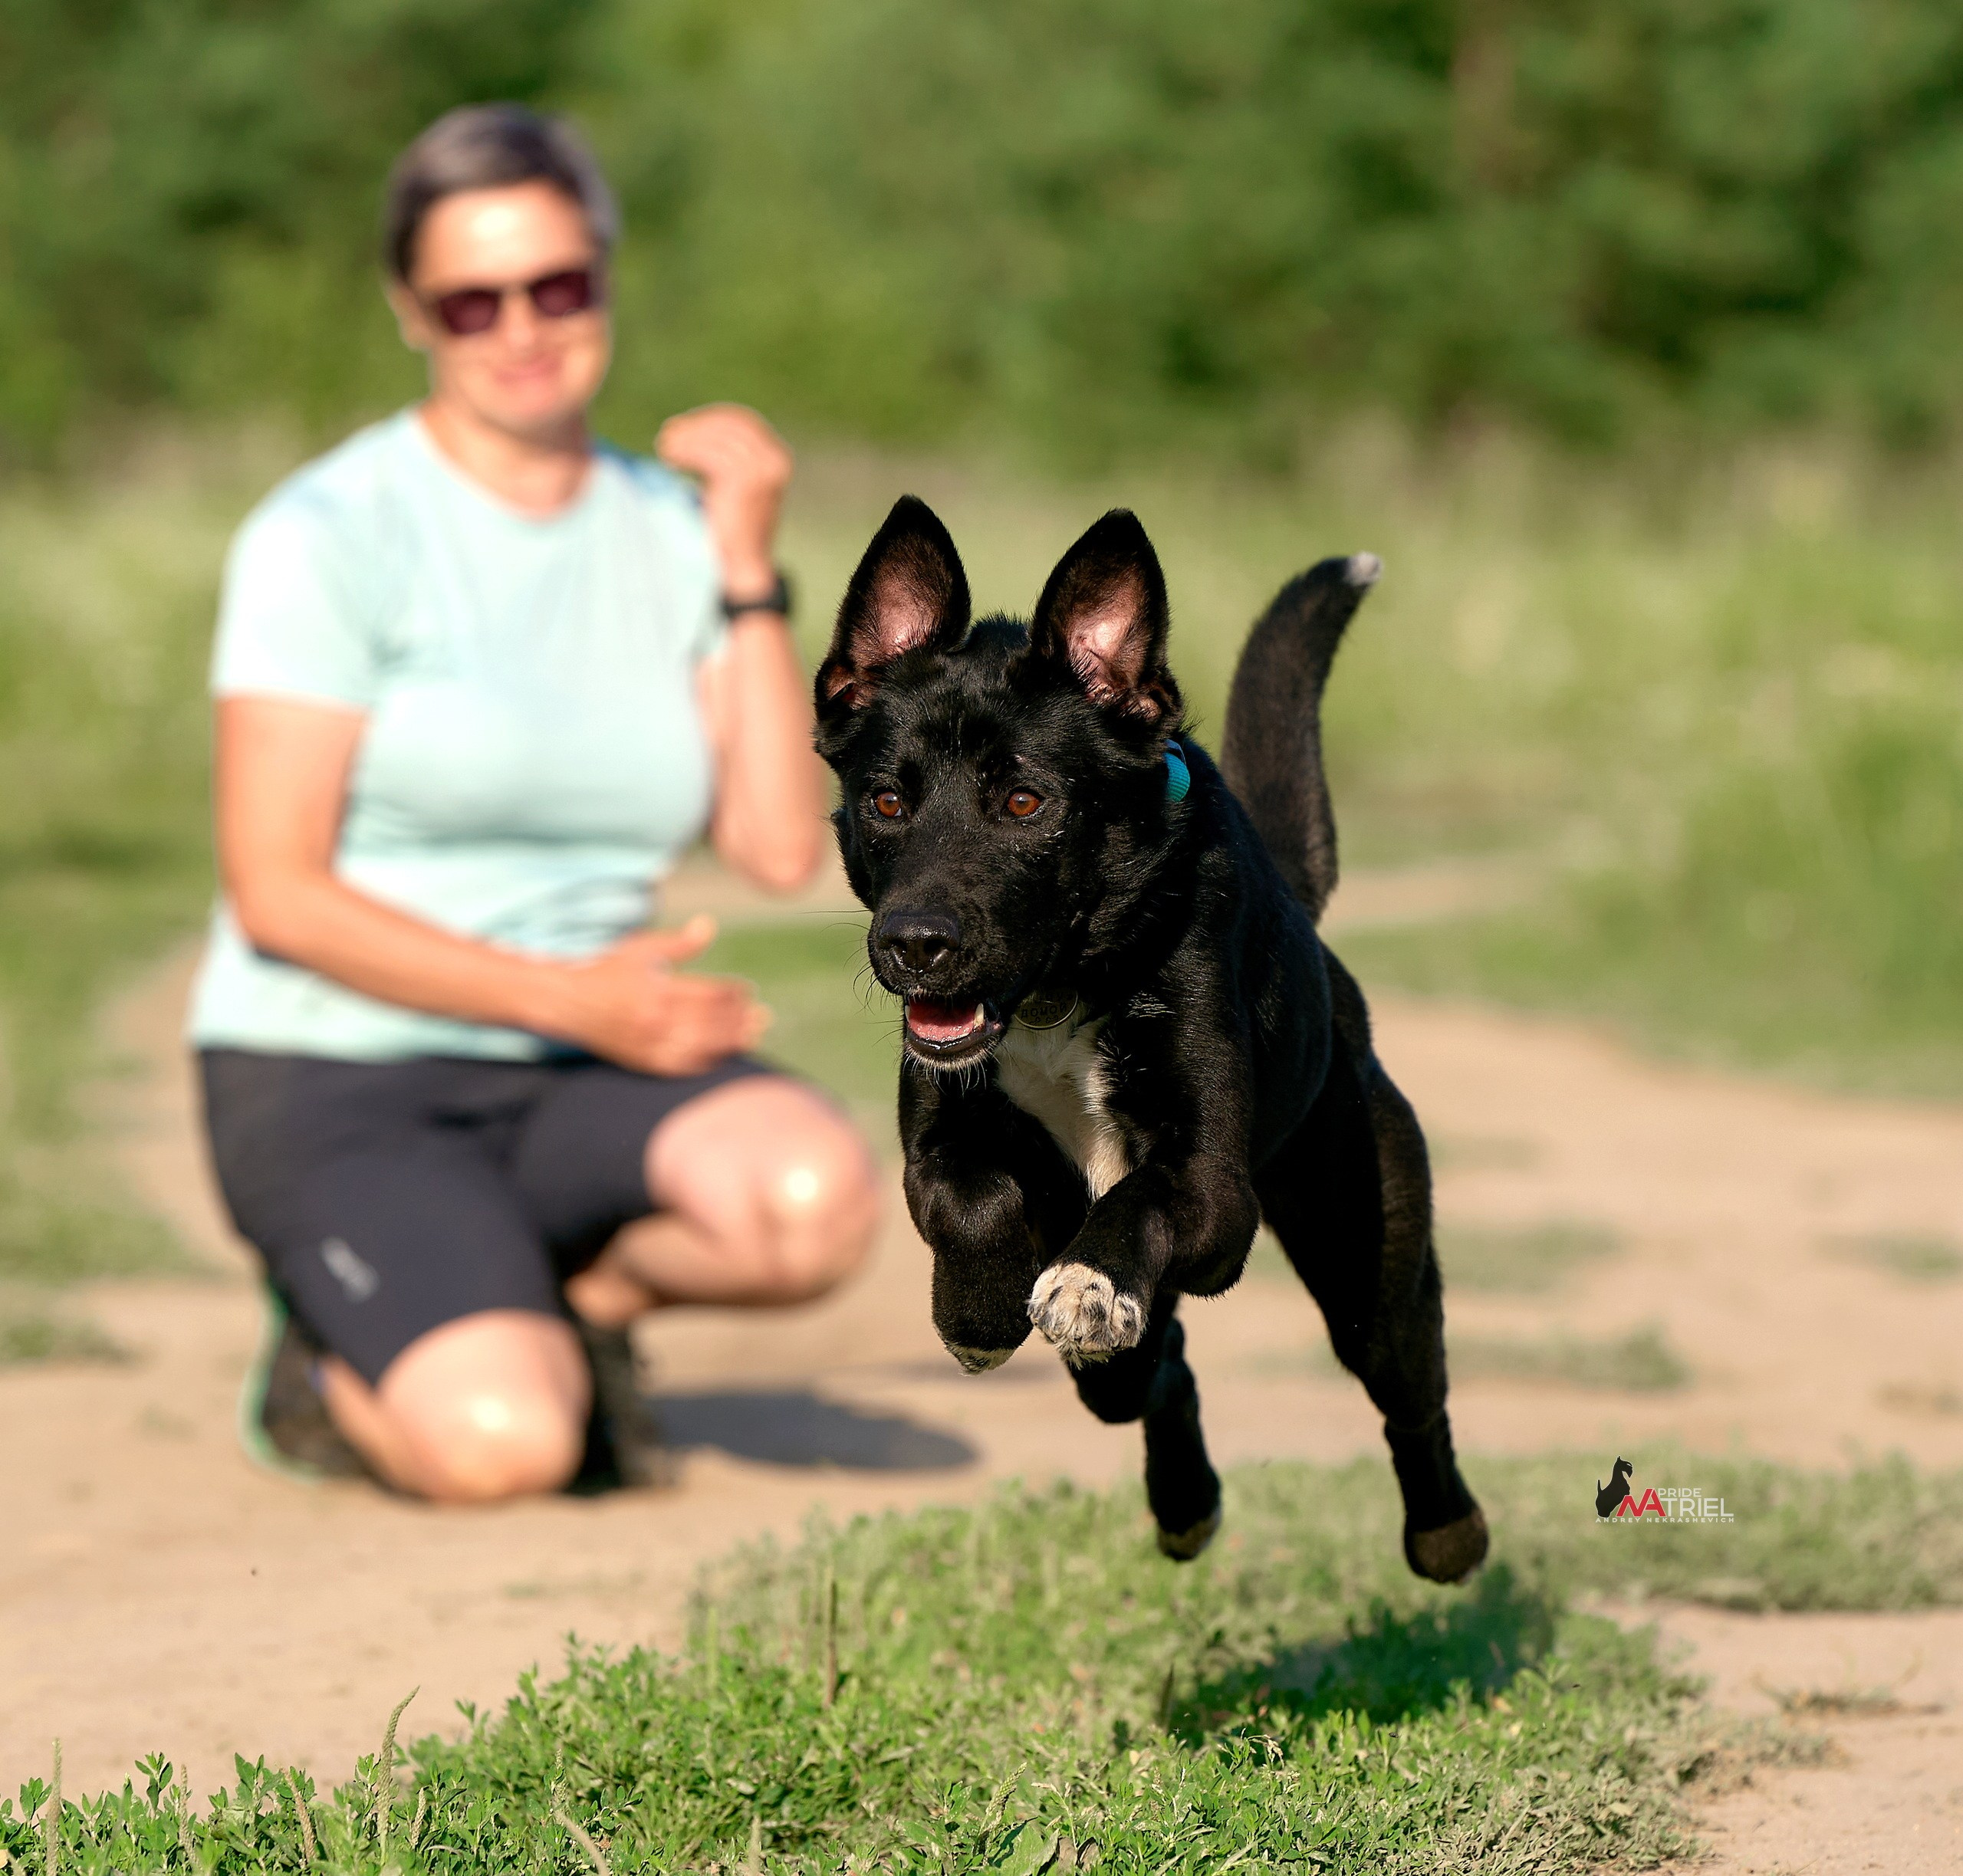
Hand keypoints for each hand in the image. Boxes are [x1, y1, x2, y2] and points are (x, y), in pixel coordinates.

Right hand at [546, 916, 770, 1074]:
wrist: (565, 1003)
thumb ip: (678, 943)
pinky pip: (684, 1067)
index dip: (733, 993)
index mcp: (657, 990)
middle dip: (740, 1020)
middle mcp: (655, 1021)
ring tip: (752, 1035)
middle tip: (761, 1016)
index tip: (746, 990)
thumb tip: (709, 926)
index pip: (710, 995)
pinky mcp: (643, 1062)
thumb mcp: (641, 949)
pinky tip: (722, 1054)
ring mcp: (649, 1046)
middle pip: (712, 1024)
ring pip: (703, 1048)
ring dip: (731, 1042)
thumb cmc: (606, 969)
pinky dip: (707, 1061)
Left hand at [655, 404, 792, 598]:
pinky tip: (669, 459)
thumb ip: (725, 455)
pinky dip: (687, 452)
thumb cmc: (732, 528)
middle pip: (730, 425)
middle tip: (668, 436)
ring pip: (717, 439)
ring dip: (687, 439)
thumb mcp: (734, 484)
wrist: (743, 565)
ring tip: (664, 449)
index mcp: (777, 457)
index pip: (742, 421)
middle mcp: (775, 461)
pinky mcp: (745, 483)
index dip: (710, 419)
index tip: (682, 427)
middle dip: (696, 426)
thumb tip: (691, 427)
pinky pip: (710, 455)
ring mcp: (763, 471)